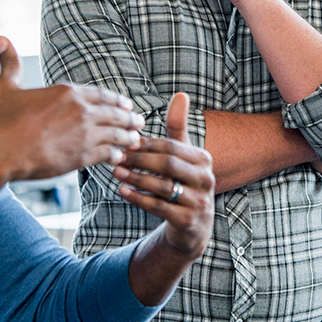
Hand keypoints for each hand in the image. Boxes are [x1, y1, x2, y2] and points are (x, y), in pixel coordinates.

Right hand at [0, 36, 144, 180]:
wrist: (0, 151)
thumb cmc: (1, 121)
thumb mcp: (6, 87)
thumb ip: (10, 63)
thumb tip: (1, 39)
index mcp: (67, 92)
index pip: (102, 94)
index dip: (117, 100)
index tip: (126, 103)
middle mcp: (81, 111)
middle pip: (115, 113)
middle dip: (129, 117)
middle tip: (139, 120)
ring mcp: (85, 134)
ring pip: (117, 134)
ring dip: (128, 137)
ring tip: (135, 140)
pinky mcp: (83, 156)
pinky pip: (108, 154)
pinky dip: (116, 155)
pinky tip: (118, 157)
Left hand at [120, 93, 215, 304]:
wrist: (192, 227)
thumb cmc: (182, 183)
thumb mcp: (182, 156)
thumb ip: (178, 128)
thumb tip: (181, 94)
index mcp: (204, 160)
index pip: (171, 146)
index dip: (147, 143)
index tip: (125, 139)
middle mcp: (206, 179)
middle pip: (168, 164)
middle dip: (139, 159)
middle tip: (116, 154)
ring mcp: (199, 202)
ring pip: (163, 186)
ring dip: (136, 177)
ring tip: (115, 170)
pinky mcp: (188, 221)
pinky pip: (159, 207)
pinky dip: (139, 198)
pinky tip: (122, 190)